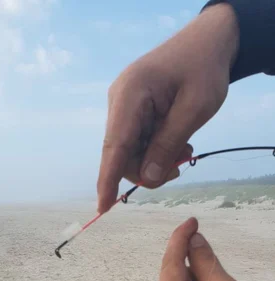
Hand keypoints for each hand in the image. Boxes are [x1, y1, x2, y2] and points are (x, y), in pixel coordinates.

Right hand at [97, 4, 238, 213]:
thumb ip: (169, 144)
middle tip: (181, 167)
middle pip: (122, 154)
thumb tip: (148, 177)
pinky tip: (178, 144)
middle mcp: (120, 101)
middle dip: (148, 169)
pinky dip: (157, 149)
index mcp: (130, 95)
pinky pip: (138, 141)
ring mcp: (124, 106)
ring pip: (131, 151)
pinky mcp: (132, 111)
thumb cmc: (204, 69)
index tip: (102, 207)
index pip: (114, 146)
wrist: (208, 42)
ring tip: (186, 152)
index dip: (107, 179)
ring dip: (156, 160)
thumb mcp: (194, 109)